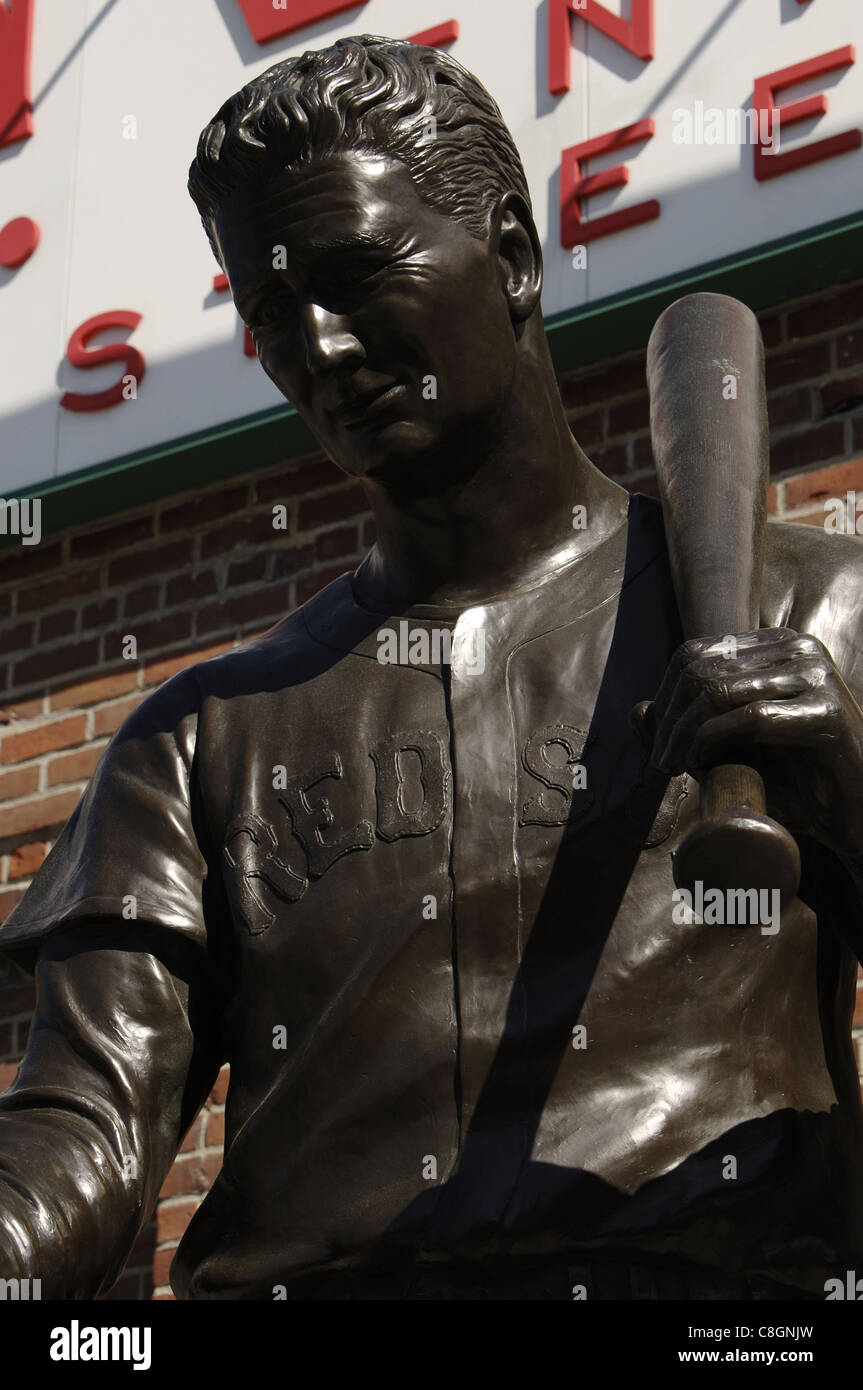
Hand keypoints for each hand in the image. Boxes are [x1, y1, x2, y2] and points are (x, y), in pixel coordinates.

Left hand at [632, 628, 862, 858]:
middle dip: (669, 719)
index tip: (657, 741)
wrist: (854, 813)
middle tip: (661, 762)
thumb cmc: (795, 780)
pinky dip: (712, 741)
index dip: (665, 696)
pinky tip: (699, 764)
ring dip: (683, 733)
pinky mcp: (825, 712)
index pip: (695, 652)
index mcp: (777, 644)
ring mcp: (816, 675)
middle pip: (701, 669)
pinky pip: (750, 718)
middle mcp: (798, 648)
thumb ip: (685, 730)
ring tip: (673, 766)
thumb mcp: (730, 750)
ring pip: (718, 691)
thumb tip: (636, 711)